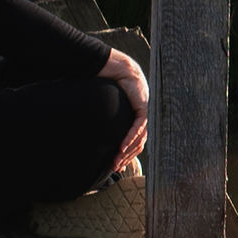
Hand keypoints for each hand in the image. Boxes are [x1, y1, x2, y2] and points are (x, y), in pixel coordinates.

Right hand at [99, 48, 149, 174]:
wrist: (119, 70)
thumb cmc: (112, 87)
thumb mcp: (109, 108)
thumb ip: (107, 121)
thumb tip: (92, 130)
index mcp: (136, 120)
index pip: (134, 143)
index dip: (127, 156)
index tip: (116, 165)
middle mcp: (143, 119)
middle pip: (138, 145)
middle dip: (126, 158)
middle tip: (115, 167)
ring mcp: (145, 114)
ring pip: (139, 139)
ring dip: (127, 152)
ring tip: (116, 161)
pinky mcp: (143, 109)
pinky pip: (138, 128)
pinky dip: (130, 138)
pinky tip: (121, 148)